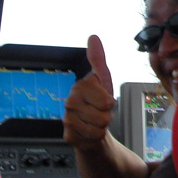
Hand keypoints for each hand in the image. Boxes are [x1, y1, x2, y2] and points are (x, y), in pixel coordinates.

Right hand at [62, 35, 115, 150]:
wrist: (90, 125)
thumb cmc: (98, 101)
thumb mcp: (103, 79)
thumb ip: (98, 59)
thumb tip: (93, 38)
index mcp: (80, 86)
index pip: (106, 101)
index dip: (110, 103)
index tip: (104, 99)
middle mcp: (70, 101)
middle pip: (103, 116)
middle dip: (106, 116)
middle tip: (99, 112)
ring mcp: (67, 119)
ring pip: (97, 129)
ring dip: (101, 127)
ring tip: (95, 120)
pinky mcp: (68, 135)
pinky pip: (90, 140)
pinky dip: (94, 137)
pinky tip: (88, 130)